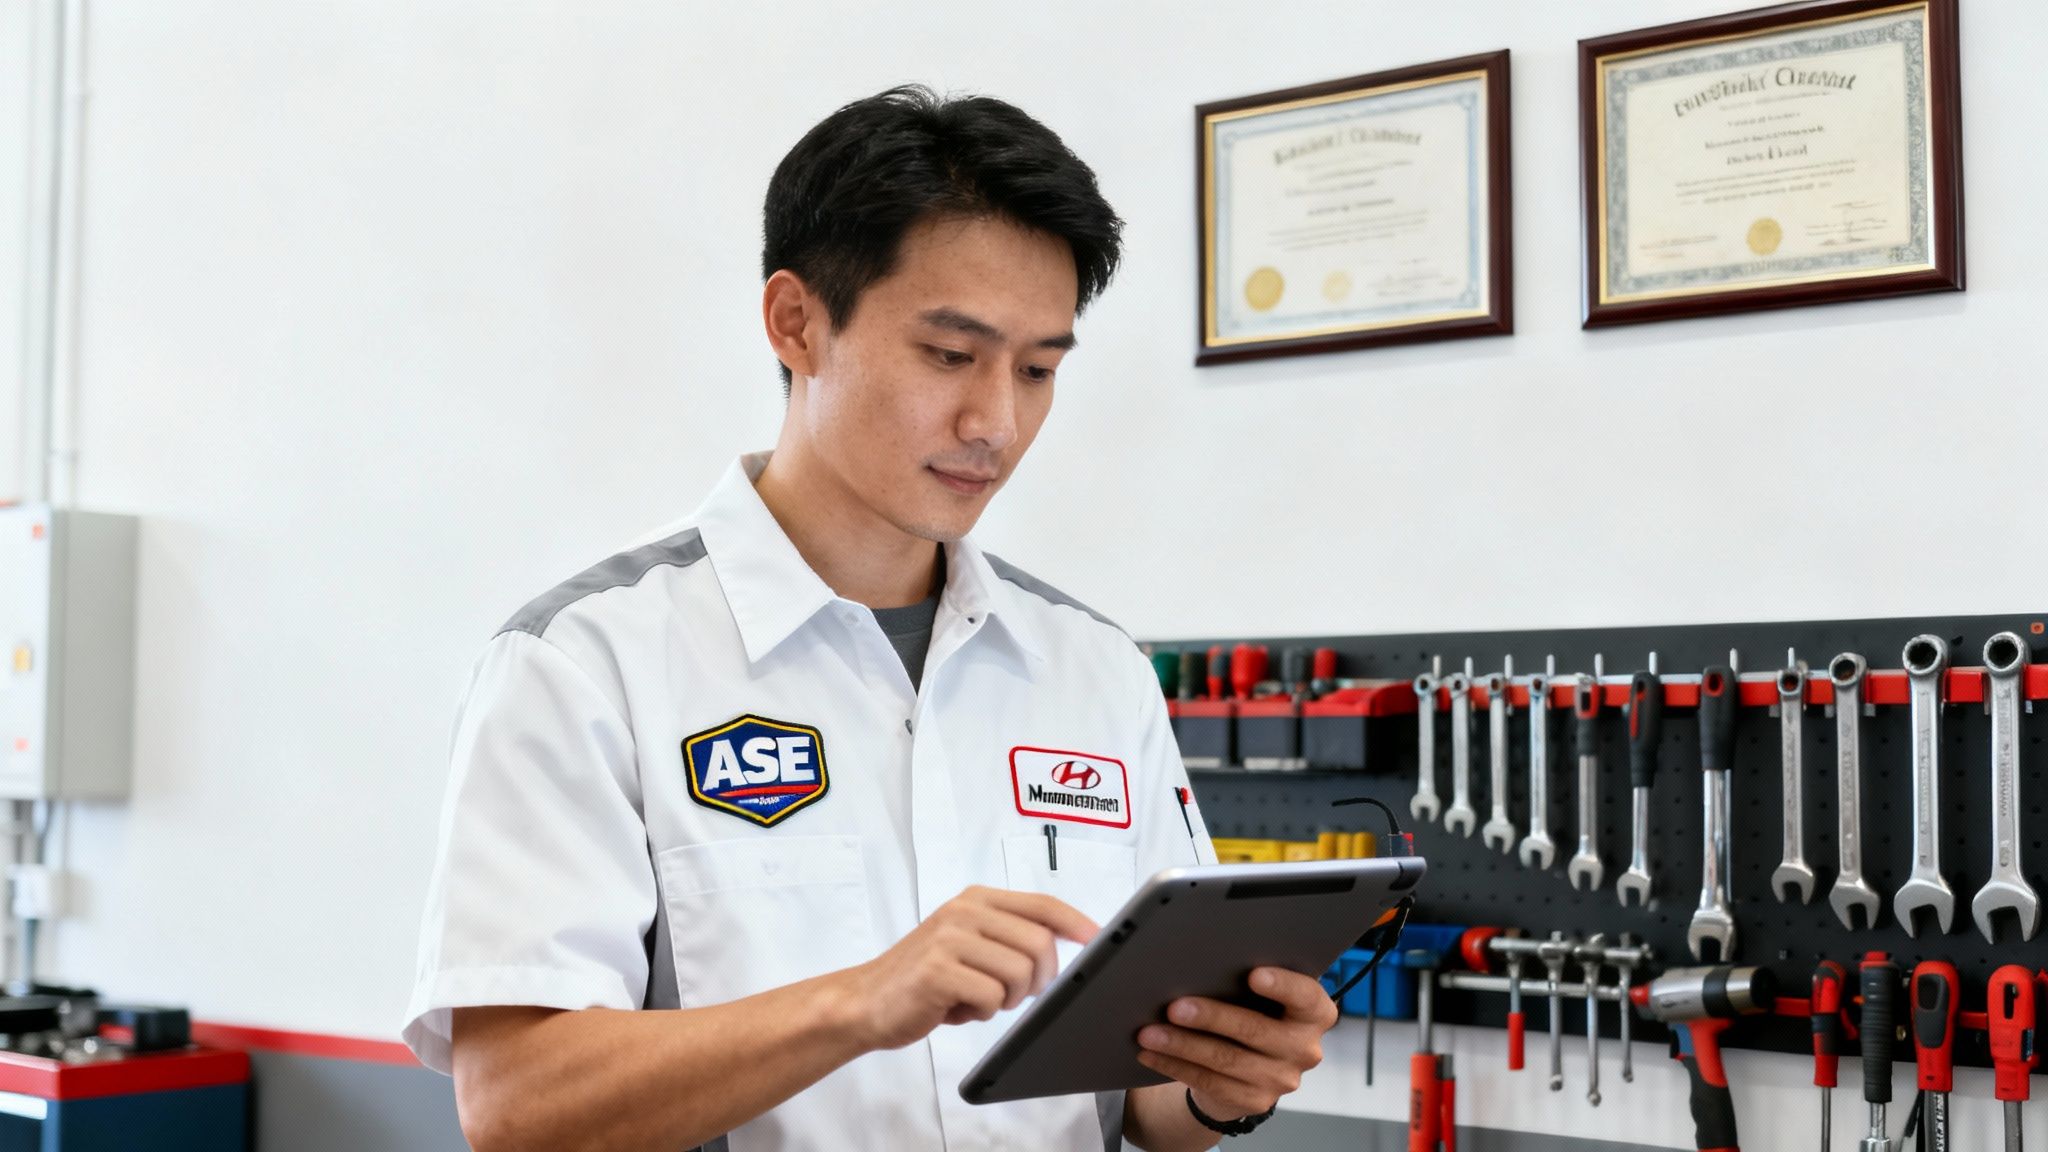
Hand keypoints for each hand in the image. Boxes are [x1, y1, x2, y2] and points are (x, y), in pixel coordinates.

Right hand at [838, 886, 1096, 1051]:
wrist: (865, 1001)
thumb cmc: (924, 979)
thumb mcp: (967, 944)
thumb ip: (1007, 936)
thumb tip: (1063, 944)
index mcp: (975, 899)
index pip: (1041, 904)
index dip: (1075, 922)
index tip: (1096, 940)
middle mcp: (964, 911)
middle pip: (1039, 944)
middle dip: (1041, 980)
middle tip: (1018, 995)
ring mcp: (949, 939)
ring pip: (1019, 974)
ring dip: (1010, 999)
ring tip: (980, 1000)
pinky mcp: (937, 971)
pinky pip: (991, 997)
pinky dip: (983, 1012)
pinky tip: (960, 1009)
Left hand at [1133, 966, 1336, 1120]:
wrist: (1252, 1067)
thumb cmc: (1255, 1011)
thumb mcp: (1263, 995)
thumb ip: (1249, 979)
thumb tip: (1199, 963)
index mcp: (1315, 1013)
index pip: (1306, 996)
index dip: (1282, 985)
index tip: (1253, 975)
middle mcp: (1305, 1048)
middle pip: (1255, 1030)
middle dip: (1210, 1017)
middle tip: (1174, 1007)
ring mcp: (1282, 1079)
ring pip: (1226, 1059)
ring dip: (1182, 1045)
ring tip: (1149, 1032)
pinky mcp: (1255, 1100)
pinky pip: (1210, 1082)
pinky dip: (1176, 1065)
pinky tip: (1152, 1053)